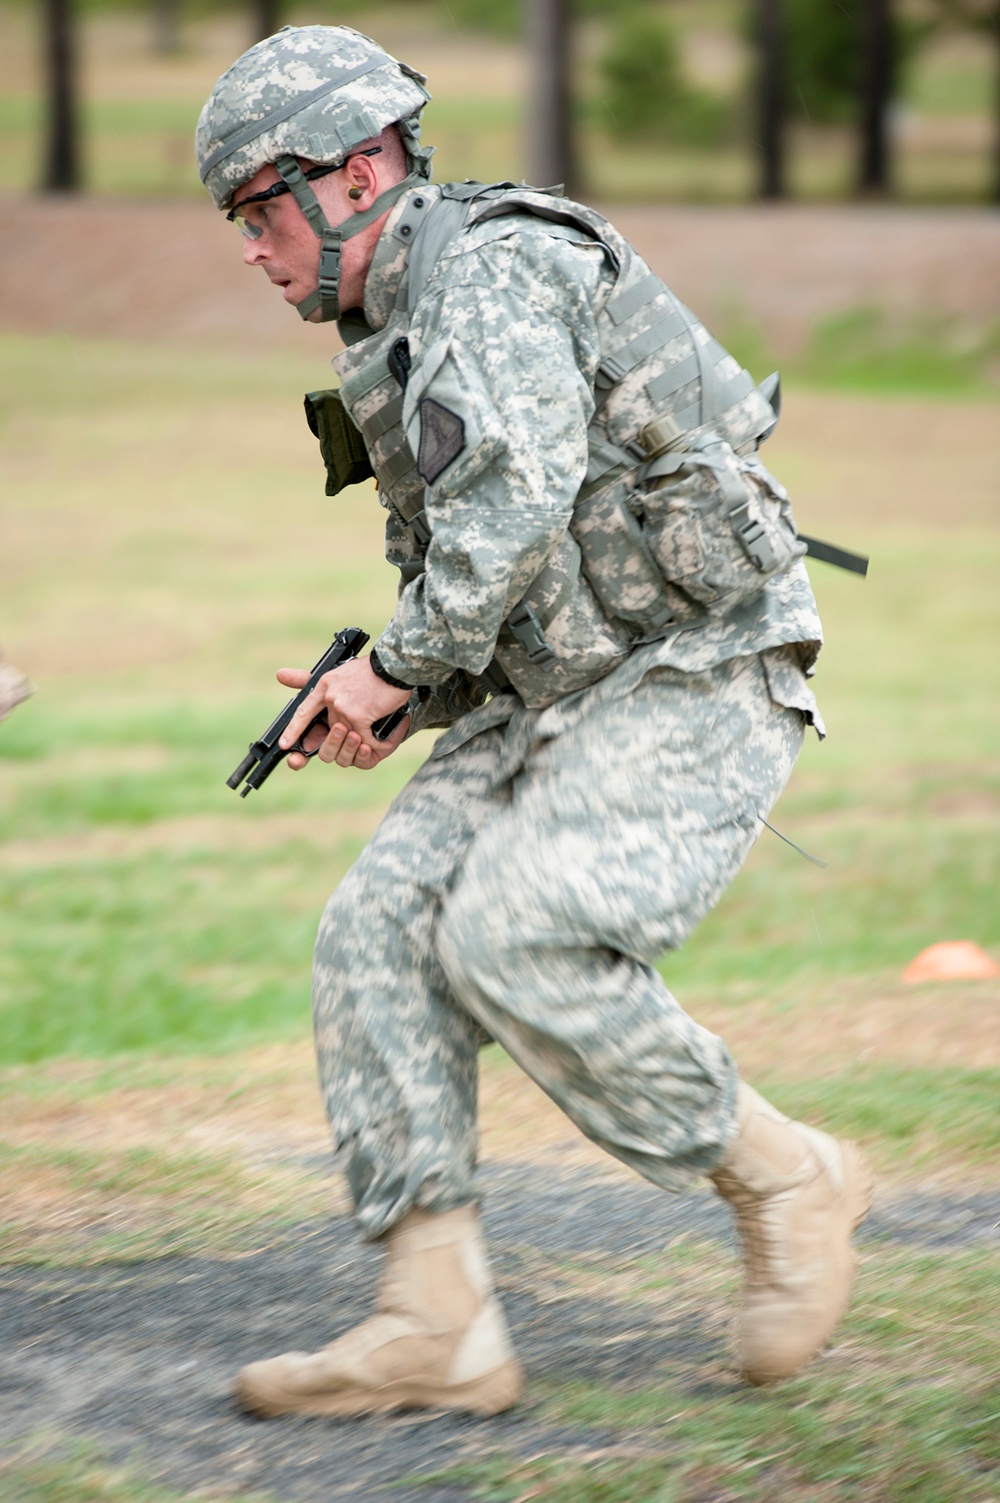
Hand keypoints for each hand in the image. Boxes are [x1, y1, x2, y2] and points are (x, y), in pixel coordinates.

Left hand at [276, 657, 411, 770]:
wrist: (393, 666)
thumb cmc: (372, 670)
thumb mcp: (340, 672)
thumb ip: (316, 682)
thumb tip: (280, 674)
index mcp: (324, 685)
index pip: (303, 711)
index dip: (293, 729)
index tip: (284, 744)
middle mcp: (330, 697)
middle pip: (331, 730)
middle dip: (344, 736)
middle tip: (357, 736)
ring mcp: (343, 708)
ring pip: (347, 736)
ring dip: (362, 738)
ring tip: (372, 733)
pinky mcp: (358, 716)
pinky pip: (363, 739)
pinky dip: (374, 742)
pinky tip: (380, 738)